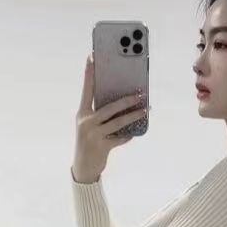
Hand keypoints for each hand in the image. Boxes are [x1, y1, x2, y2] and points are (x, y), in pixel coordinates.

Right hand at [72, 55, 145, 182]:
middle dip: (126, 100)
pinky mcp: (102, 147)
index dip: (89, 73)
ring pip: (117, 122)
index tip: (92, 57)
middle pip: (109, 107)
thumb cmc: (90, 142)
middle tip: (140, 94)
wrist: (83, 168)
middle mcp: (86, 122)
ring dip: (133, 116)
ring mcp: (93, 135)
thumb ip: (100, 114)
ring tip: (145, 110)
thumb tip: (122, 102)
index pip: (87, 89)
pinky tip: (134, 132)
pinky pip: (120, 138)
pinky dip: (128, 135)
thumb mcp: (90, 126)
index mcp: (82, 113)